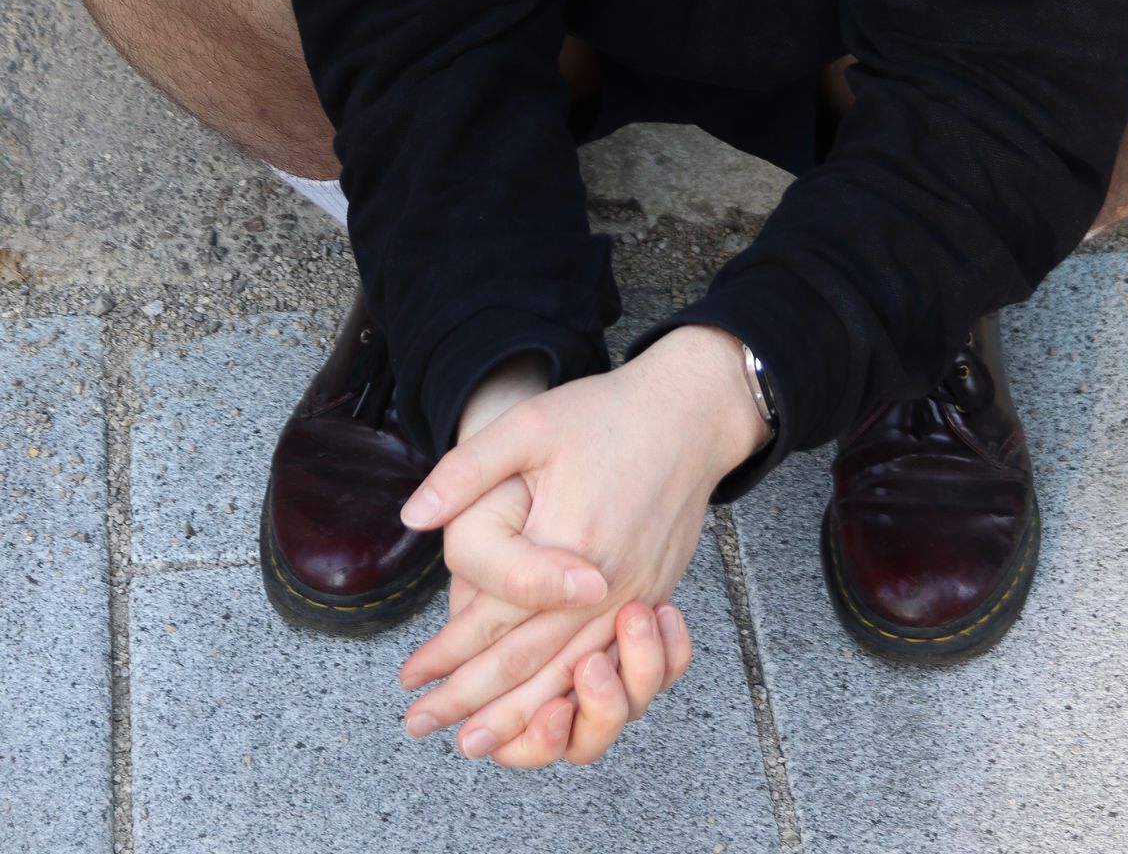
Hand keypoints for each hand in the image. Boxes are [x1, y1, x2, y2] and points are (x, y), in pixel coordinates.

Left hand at [398, 326, 765, 757]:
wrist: (689, 413)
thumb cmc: (606, 414)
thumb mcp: (529, 424)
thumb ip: (467, 470)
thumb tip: (413, 515)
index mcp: (568, 544)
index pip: (494, 618)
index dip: (446, 653)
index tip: (410, 677)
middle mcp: (605, 585)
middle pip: (527, 661)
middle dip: (470, 701)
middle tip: (423, 725)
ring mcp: (634, 597)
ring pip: (568, 676)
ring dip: (517, 716)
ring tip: (477, 742)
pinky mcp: (651, 596)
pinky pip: (607, 666)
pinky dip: (572, 701)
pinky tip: (547, 715)